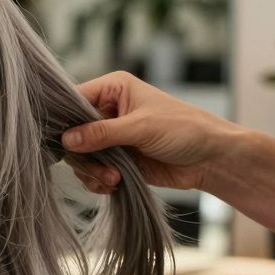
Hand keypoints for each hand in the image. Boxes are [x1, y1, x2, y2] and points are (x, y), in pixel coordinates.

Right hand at [61, 72, 239, 193]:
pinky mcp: (117, 159)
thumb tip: (66, 140)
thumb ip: (102, 133)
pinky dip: (98, 181)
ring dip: (92, 171)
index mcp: (113, 89)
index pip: (74, 99)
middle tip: (102, 170)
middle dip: (83, 155)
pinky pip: (93, 171)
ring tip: (113, 180)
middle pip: (73, 132)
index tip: (63, 142)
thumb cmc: (185, 130)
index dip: (65, 120)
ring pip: (81, 155)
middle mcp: (108, 110)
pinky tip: (113, 185)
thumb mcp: (141, 127)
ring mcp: (111, 137)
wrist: (211, 159)